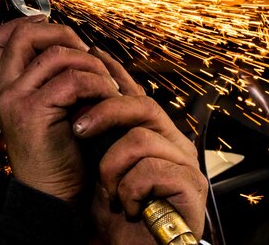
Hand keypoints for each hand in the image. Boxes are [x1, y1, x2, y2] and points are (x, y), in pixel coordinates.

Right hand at [0, 15, 120, 202]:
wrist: (54, 194)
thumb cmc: (61, 152)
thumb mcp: (56, 108)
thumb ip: (57, 79)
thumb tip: (81, 48)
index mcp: (6, 84)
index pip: (7, 35)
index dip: (37, 26)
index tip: (68, 38)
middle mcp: (3, 88)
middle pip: (28, 34)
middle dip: (67, 36)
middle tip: (91, 57)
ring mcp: (14, 98)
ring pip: (58, 56)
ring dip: (92, 66)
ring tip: (107, 86)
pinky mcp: (32, 112)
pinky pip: (72, 80)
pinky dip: (97, 85)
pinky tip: (108, 99)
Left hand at [76, 48, 208, 243]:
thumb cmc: (116, 213)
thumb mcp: (101, 165)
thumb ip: (101, 132)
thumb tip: (84, 91)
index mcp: (155, 135)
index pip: (138, 94)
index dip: (116, 73)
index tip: (93, 55)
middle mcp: (174, 144)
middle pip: (143, 105)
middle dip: (105, 112)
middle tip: (78, 129)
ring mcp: (186, 165)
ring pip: (141, 138)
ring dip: (113, 168)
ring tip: (110, 192)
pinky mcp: (190, 189)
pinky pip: (153, 170)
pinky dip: (130, 190)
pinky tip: (127, 206)